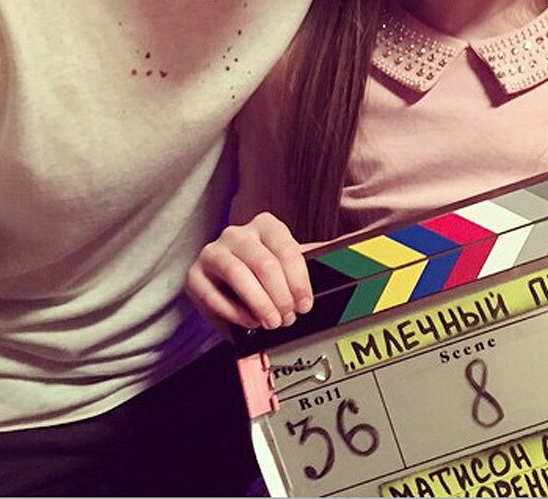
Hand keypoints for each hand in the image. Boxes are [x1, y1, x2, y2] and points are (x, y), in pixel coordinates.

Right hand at [185, 212, 312, 332]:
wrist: (225, 281)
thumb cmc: (264, 271)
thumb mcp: (289, 261)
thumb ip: (316, 257)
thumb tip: (352, 247)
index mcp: (265, 225)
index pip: (286, 249)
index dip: (299, 280)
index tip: (306, 305)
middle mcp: (237, 233)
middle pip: (264, 263)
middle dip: (280, 296)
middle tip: (288, 319)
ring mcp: (214, 251)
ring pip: (239, 274)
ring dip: (260, 303)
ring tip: (272, 322)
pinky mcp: (195, 275)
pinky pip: (213, 295)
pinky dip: (234, 312)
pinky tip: (249, 322)